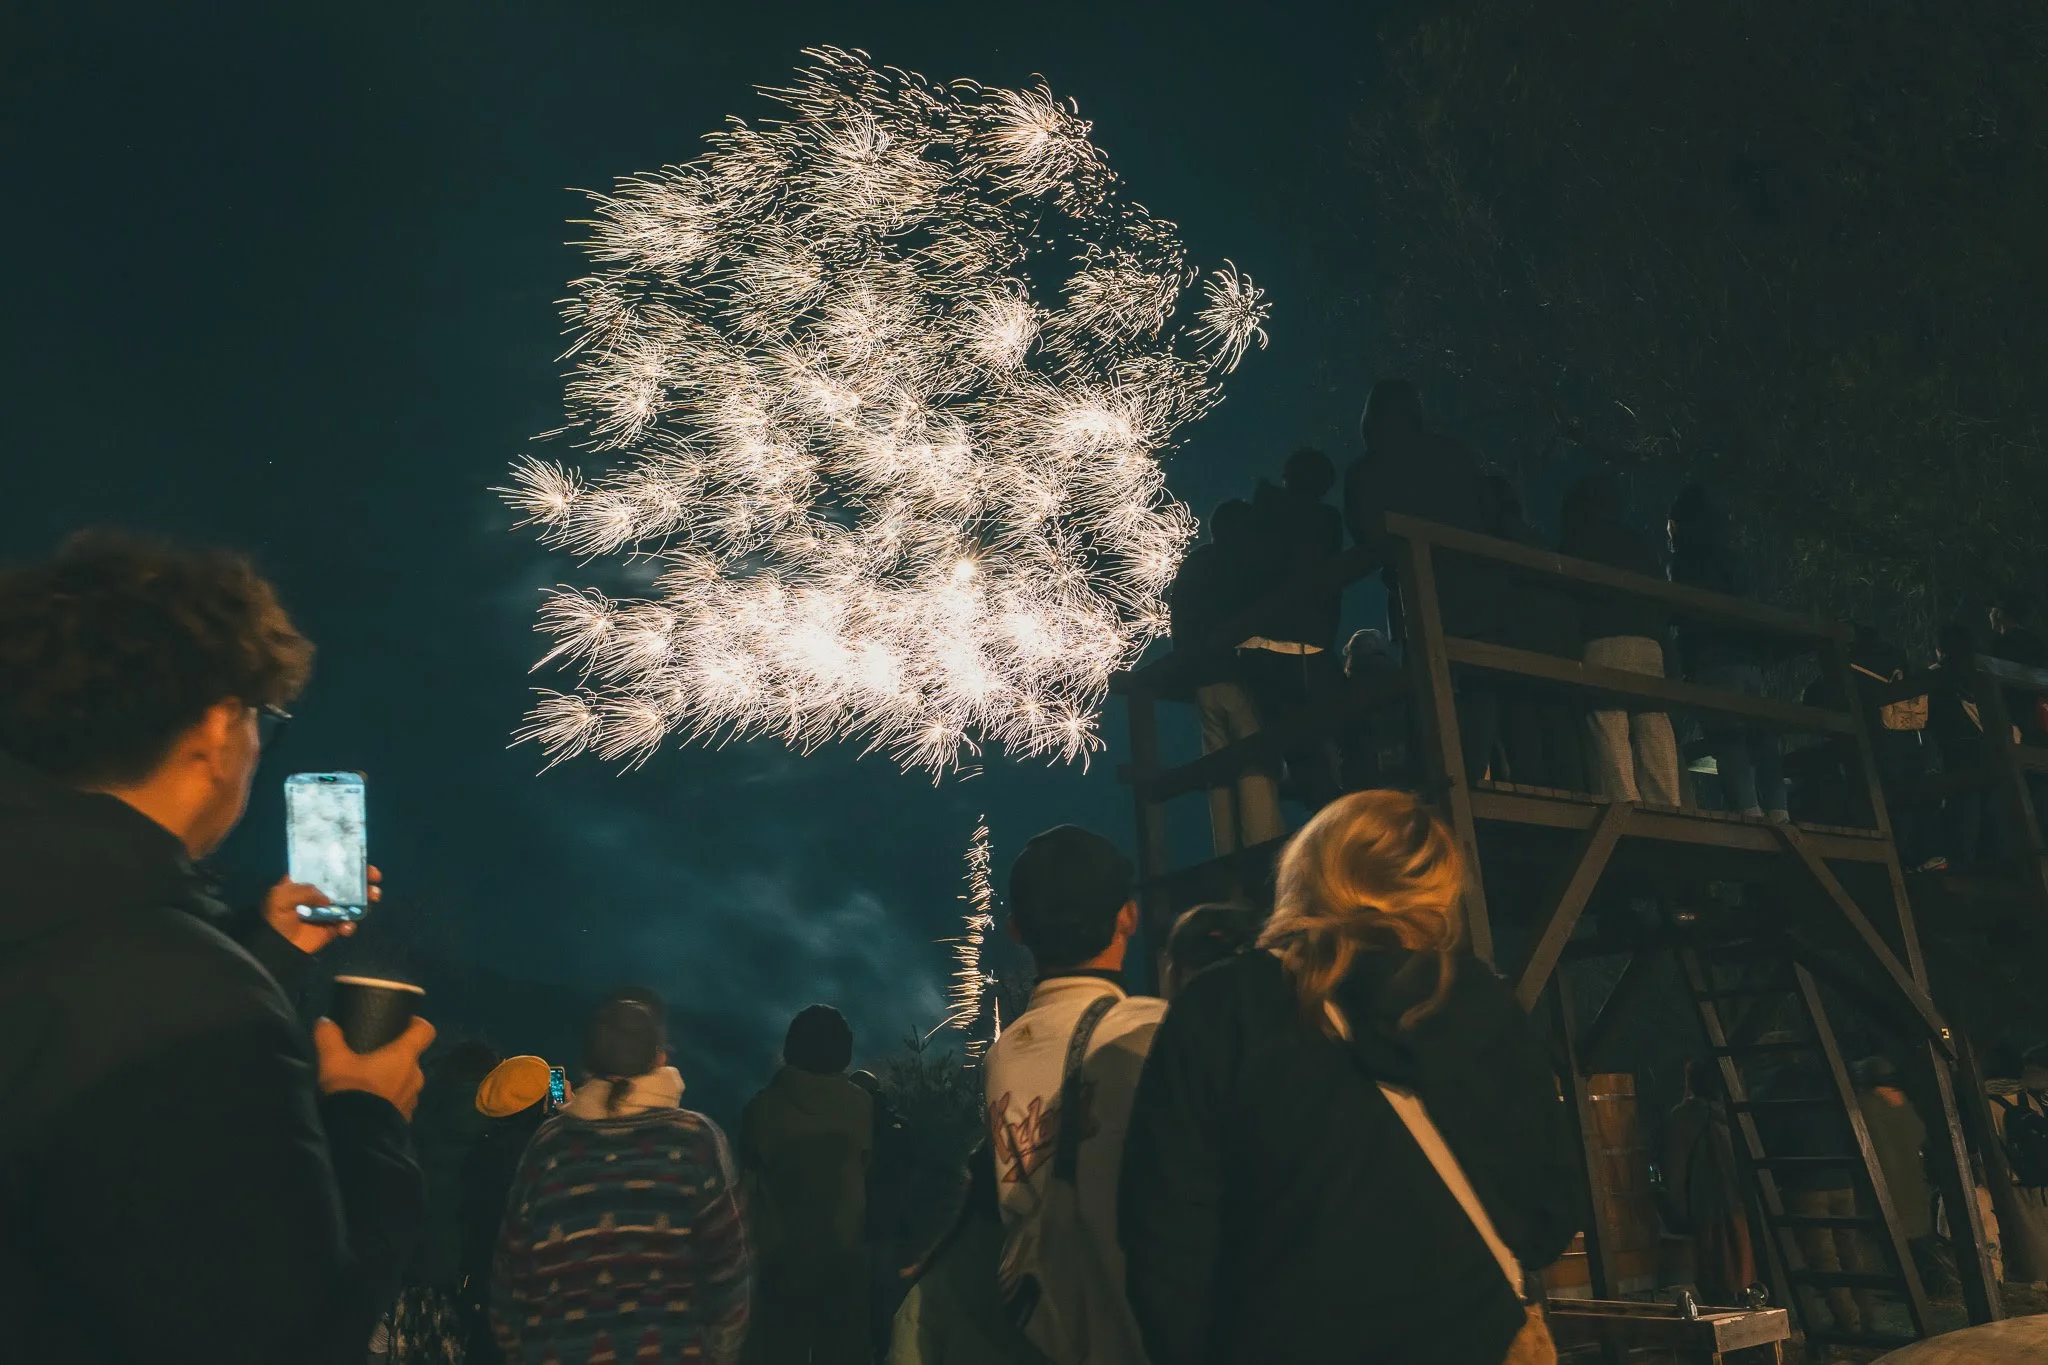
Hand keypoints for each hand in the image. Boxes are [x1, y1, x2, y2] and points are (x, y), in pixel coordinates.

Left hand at [263, 866, 381, 953]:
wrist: (275, 947)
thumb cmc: (275, 917)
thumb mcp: (281, 897)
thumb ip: (303, 891)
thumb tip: (328, 899)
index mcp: (308, 881)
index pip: (330, 867)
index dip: (346, 862)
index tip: (362, 861)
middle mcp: (321, 894)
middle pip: (347, 883)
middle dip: (364, 879)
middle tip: (374, 878)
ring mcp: (329, 911)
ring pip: (353, 902)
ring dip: (366, 899)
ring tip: (373, 897)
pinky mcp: (332, 928)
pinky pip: (347, 924)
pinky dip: (350, 925)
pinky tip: (346, 927)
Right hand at [314, 1015, 435, 1119]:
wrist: (357, 1139)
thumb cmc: (351, 1091)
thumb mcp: (333, 1062)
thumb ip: (329, 1038)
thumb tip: (324, 1022)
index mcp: (405, 1056)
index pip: (425, 1031)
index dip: (416, 1024)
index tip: (402, 1024)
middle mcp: (415, 1075)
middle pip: (412, 1057)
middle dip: (396, 1056)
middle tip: (373, 1056)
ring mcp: (413, 1098)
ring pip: (406, 1080)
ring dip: (393, 1079)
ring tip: (369, 1082)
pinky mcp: (406, 1118)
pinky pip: (401, 1101)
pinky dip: (390, 1098)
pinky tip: (371, 1103)